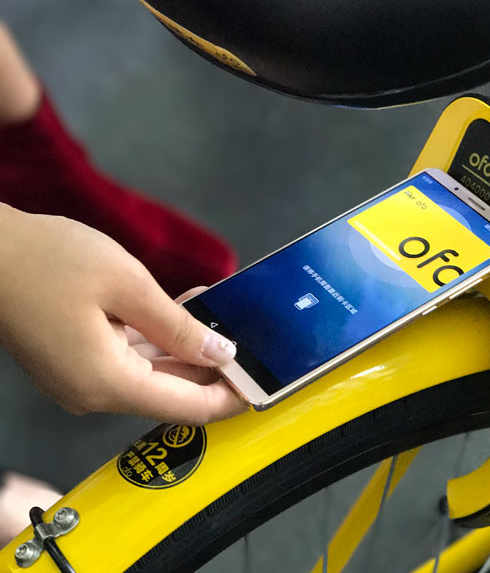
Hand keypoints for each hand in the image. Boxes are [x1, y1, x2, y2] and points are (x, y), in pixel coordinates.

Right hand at [0, 204, 245, 423]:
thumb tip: (220, 354)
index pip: (187, 408)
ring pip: (152, 372)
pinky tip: (185, 311)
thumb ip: (179, 328)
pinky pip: (130, 357)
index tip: (262, 383)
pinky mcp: (77, 360)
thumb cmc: (47, 260)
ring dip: (188, 347)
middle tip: (247, 340)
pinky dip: (160, 338)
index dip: (229, 399)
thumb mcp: (128, 286)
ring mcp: (82, 378)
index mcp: (106, 383)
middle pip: (171, 391)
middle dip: (213, 368)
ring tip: (220, 315)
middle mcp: (93, 391)